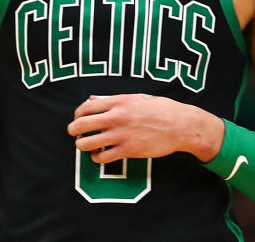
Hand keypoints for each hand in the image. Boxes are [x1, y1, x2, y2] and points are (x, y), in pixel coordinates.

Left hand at [67, 94, 224, 163]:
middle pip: (80, 125)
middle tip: (76, 133)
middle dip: (74, 130)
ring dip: (82, 145)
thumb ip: (113, 100)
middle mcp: (117, 117)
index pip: (85, 107)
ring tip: (86, 145)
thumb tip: (92, 100)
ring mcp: (121, 135)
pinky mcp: (128, 150)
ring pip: (86, 143)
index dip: (77, 114)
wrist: (181, 125)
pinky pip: (101, 157)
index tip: (79, 119)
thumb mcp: (137, 98)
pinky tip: (100, 154)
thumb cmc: (161, 109)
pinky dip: (96, 157)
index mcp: (119, 101)